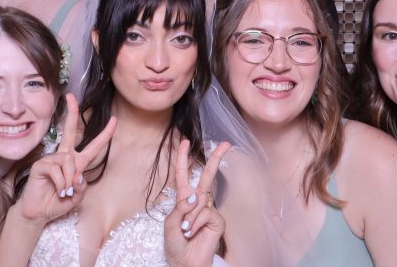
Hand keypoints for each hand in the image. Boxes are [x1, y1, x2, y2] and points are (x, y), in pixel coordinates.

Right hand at [14, 93, 116, 224]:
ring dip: (70, 180)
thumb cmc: (57, 203)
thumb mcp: (77, 196)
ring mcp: (51, 159)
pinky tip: (57, 190)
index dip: (105, 134)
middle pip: (69, 130)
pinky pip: (56, 169)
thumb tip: (77, 174)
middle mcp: (63, 156)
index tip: (114, 119)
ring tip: (64, 191)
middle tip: (71, 96)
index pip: (92, 146)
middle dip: (71, 112)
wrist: (39, 213)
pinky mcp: (40, 165)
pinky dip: (61, 183)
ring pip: (68, 161)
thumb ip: (81, 186)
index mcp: (75, 162)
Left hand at [165, 139, 230, 266]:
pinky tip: (193, 233)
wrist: (185, 263)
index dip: (183, 158)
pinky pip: (205, 213)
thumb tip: (195, 196)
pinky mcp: (217, 220)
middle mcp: (197, 201)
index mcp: (183, 199)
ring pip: (201, 199)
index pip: (183, 174)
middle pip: (207, 176)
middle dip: (215, 158)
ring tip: (185, 232)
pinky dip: (195, 223)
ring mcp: (208, 210)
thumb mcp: (170, 223)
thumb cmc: (175, 244)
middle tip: (226, 143)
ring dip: (189, 217)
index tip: (185, 141)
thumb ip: (180, 207)